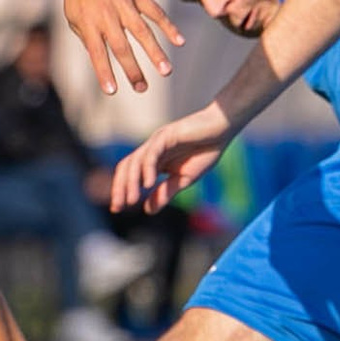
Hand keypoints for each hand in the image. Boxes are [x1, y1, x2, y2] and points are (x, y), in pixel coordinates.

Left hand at [59, 0, 180, 96]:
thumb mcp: (72, 15)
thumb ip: (86, 37)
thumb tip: (99, 58)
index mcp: (88, 23)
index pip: (96, 53)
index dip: (104, 72)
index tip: (112, 91)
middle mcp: (106, 15)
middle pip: (122, 46)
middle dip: (133, 69)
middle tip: (142, 88)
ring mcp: (124, 3)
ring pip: (142, 31)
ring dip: (155, 52)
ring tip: (165, 71)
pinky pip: (155, 11)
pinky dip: (168, 26)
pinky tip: (179, 41)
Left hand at [111, 104, 231, 213]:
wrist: (222, 130)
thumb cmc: (205, 151)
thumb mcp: (184, 179)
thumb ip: (165, 193)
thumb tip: (148, 210)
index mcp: (154, 160)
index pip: (130, 175)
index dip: (121, 190)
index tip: (117, 208)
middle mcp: (151, 150)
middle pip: (126, 167)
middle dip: (120, 187)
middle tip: (118, 207)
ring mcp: (157, 141)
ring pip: (135, 161)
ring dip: (131, 181)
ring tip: (131, 200)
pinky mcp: (166, 135)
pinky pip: (152, 153)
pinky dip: (148, 168)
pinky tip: (149, 183)